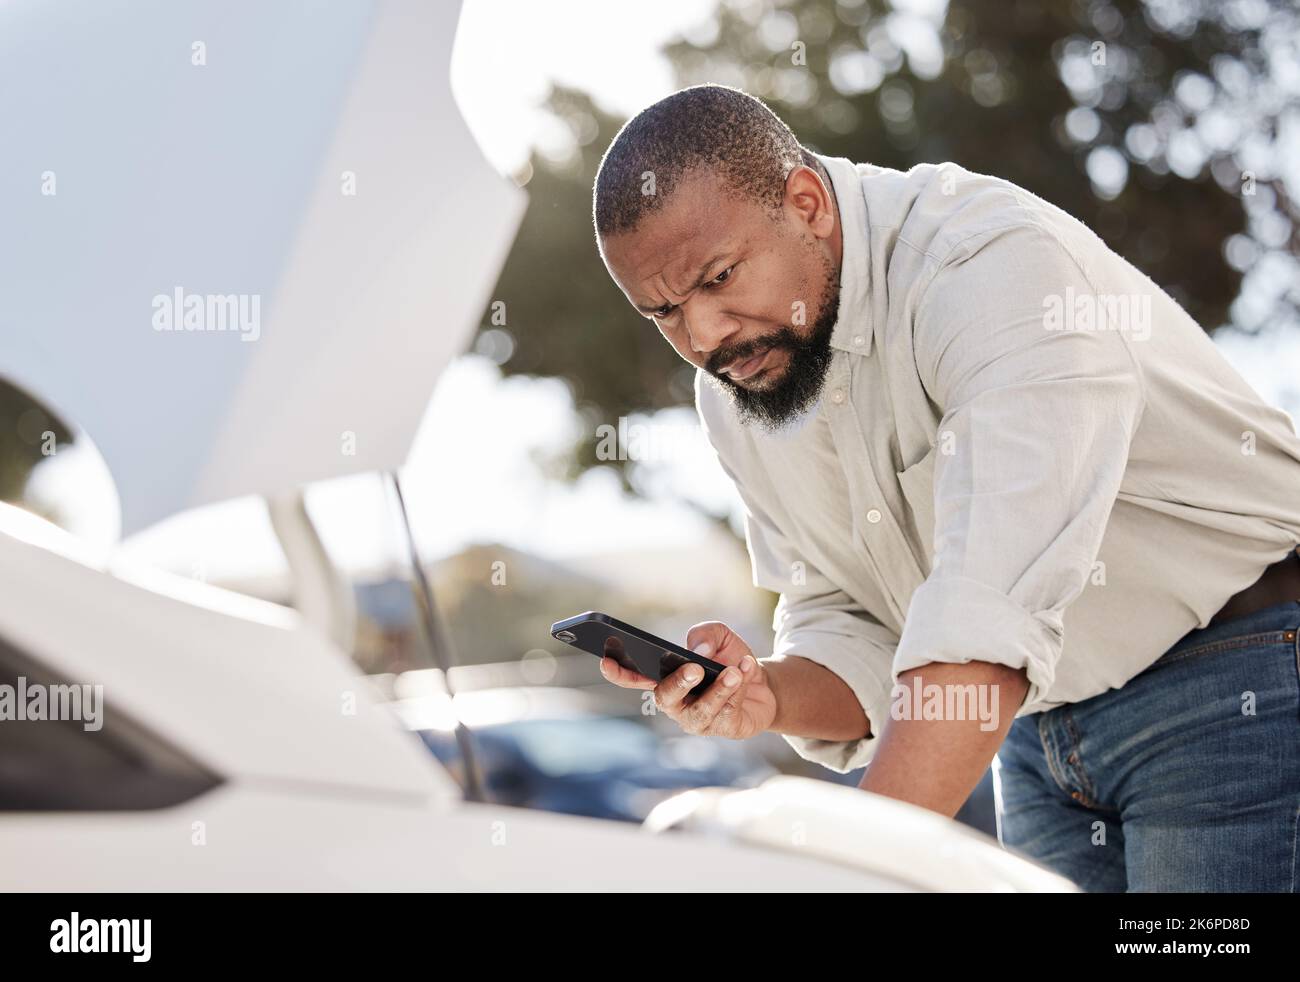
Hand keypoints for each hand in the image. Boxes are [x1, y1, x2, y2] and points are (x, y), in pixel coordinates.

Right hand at [597, 621, 775, 739]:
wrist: (764, 684)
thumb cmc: (730, 659)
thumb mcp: (720, 636)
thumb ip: (706, 634)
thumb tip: (699, 650)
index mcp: (665, 679)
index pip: (634, 678)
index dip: (618, 672)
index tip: (606, 661)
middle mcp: (676, 703)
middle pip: (664, 698)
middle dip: (678, 683)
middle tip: (696, 668)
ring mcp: (697, 719)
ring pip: (702, 709)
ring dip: (720, 688)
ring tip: (735, 670)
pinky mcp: (723, 729)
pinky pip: (728, 711)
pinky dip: (740, 687)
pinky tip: (747, 670)